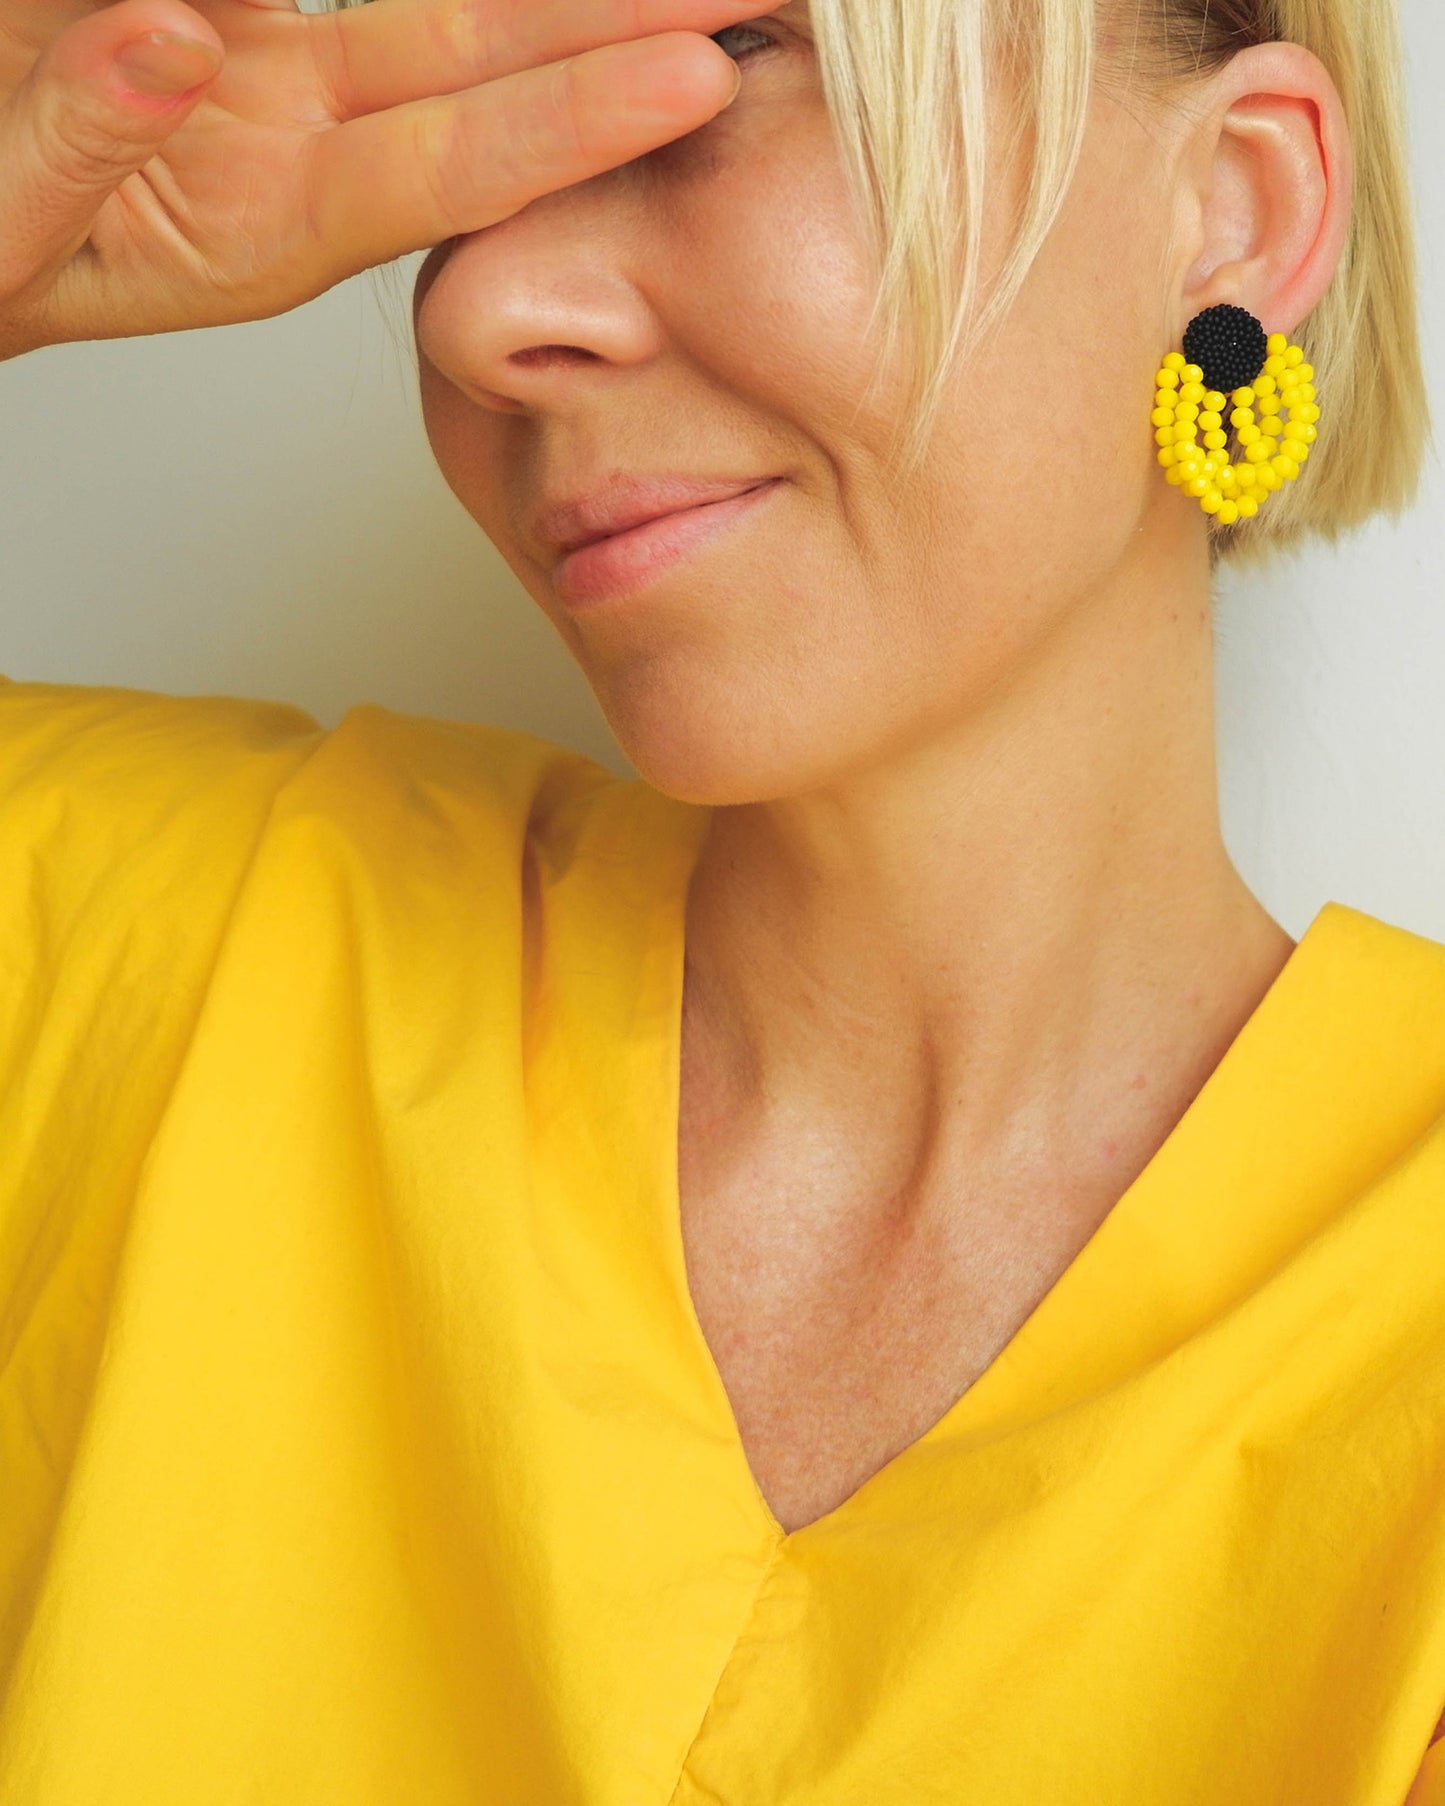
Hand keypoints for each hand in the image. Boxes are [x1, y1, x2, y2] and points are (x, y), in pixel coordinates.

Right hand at [0, 0, 759, 358]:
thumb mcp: (5, 219)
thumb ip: (84, 132)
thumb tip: (178, 34)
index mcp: (274, 220)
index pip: (459, 161)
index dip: (580, 115)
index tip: (699, 70)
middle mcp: (294, 136)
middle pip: (484, 62)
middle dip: (620, 21)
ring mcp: (258, 63)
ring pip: (430, 5)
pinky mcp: (210, 11)